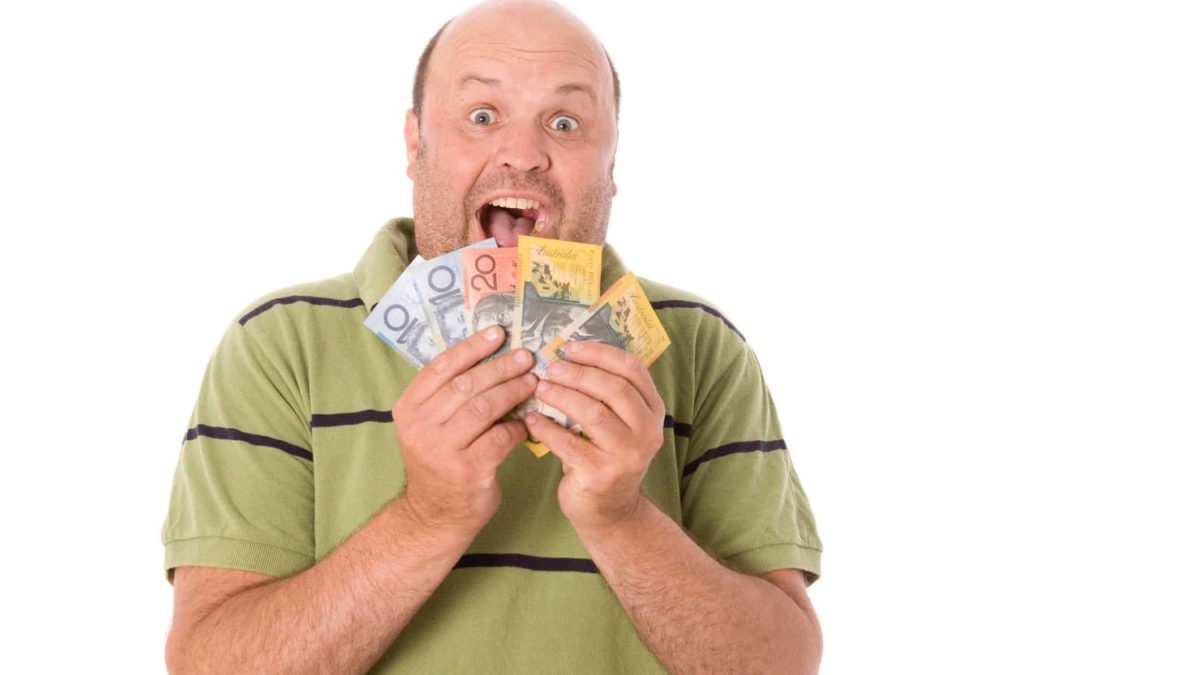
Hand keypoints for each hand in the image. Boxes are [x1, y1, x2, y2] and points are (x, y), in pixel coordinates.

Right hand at [392, 326, 537, 533]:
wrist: (435, 515)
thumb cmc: (440, 462)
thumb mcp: (431, 426)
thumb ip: (450, 396)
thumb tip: (491, 356)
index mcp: (408, 408)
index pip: (441, 367)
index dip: (472, 347)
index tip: (498, 333)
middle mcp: (420, 426)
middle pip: (466, 384)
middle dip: (501, 367)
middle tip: (526, 357)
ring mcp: (441, 449)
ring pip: (484, 407)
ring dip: (513, 391)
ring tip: (533, 382)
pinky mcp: (467, 469)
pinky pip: (499, 437)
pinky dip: (517, 427)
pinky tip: (527, 422)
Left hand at [523, 341, 665, 531]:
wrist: (609, 510)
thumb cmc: (606, 455)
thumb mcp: (617, 423)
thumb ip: (603, 393)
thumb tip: (563, 356)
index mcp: (652, 410)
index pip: (632, 369)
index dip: (600, 353)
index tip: (570, 347)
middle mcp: (647, 432)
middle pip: (614, 388)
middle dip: (578, 373)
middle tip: (550, 367)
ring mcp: (627, 455)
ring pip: (593, 413)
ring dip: (562, 396)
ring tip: (539, 388)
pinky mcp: (602, 475)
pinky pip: (569, 444)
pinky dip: (547, 429)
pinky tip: (531, 419)